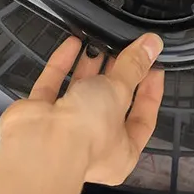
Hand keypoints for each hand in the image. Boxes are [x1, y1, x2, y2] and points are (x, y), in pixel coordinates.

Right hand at [0, 34, 164, 193]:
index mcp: (123, 151)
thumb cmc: (87, 131)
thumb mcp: (119, 93)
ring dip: (89, 68)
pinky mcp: (40, 116)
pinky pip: (53, 87)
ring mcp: (65, 131)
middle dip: (116, 75)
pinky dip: (62, 66)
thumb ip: (135, 67)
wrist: (40, 145)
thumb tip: (153, 45)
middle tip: (124, 49)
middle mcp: (94, 144)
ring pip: (80, 94)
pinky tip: (72, 43)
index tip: (153, 66)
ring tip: (99, 42)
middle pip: (110, 104)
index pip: (143, 118)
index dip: (150, 91)